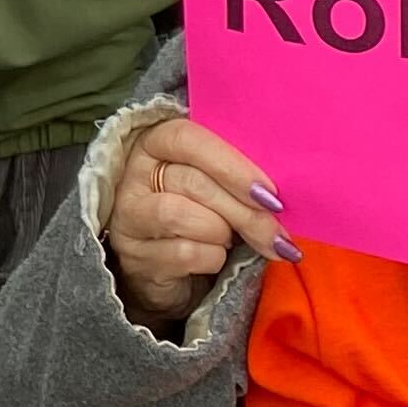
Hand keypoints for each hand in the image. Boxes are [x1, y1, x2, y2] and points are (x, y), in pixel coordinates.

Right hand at [104, 113, 296, 333]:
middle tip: (279, 237)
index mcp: (155, 143)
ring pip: (184, 216)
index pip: (187, 139)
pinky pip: (185, 253)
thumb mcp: (215, 184)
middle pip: (194, 183)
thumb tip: (278, 197)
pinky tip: (215, 259)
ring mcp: (128, 217)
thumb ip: (237, 176)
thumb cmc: (200, 213)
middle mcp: (133, 175)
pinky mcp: (133, 256)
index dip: (231, 165)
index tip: (270, 193)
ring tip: (234, 243)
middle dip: (245, 213)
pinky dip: (212, 259)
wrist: (168, 267)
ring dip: (223, 234)